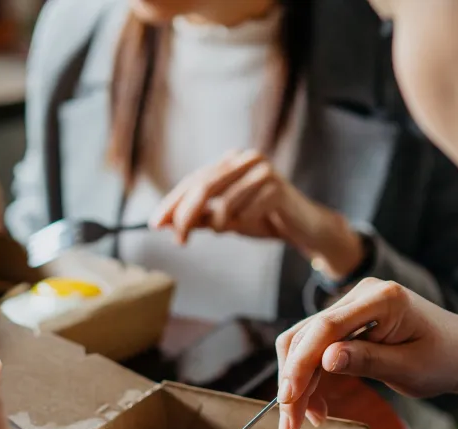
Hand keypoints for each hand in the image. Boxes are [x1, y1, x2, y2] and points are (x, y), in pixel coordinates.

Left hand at [149, 150, 365, 278]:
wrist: (302, 228)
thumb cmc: (263, 219)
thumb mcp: (226, 219)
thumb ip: (200, 217)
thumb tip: (167, 224)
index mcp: (231, 161)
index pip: (194, 180)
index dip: (172, 202)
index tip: (155, 223)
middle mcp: (245, 159)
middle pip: (203, 187)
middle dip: (185, 216)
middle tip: (177, 239)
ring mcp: (262, 170)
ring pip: (224, 201)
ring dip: (218, 223)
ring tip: (224, 230)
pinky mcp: (276, 187)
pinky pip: (245, 210)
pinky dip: (240, 223)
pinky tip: (249, 224)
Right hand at [274, 279, 457, 428]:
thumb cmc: (447, 360)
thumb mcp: (410, 368)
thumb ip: (368, 361)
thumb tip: (325, 360)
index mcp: (383, 299)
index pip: (326, 328)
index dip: (301, 364)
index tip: (289, 400)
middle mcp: (362, 294)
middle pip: (307, 334)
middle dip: (293, 379)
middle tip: (289, 424)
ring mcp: (353, 304)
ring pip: (306, 341)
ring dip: (299, 381)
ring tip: (302, 421)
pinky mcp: (350, 319)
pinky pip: (319, 346)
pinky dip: (312, 376)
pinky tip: (316, 405)